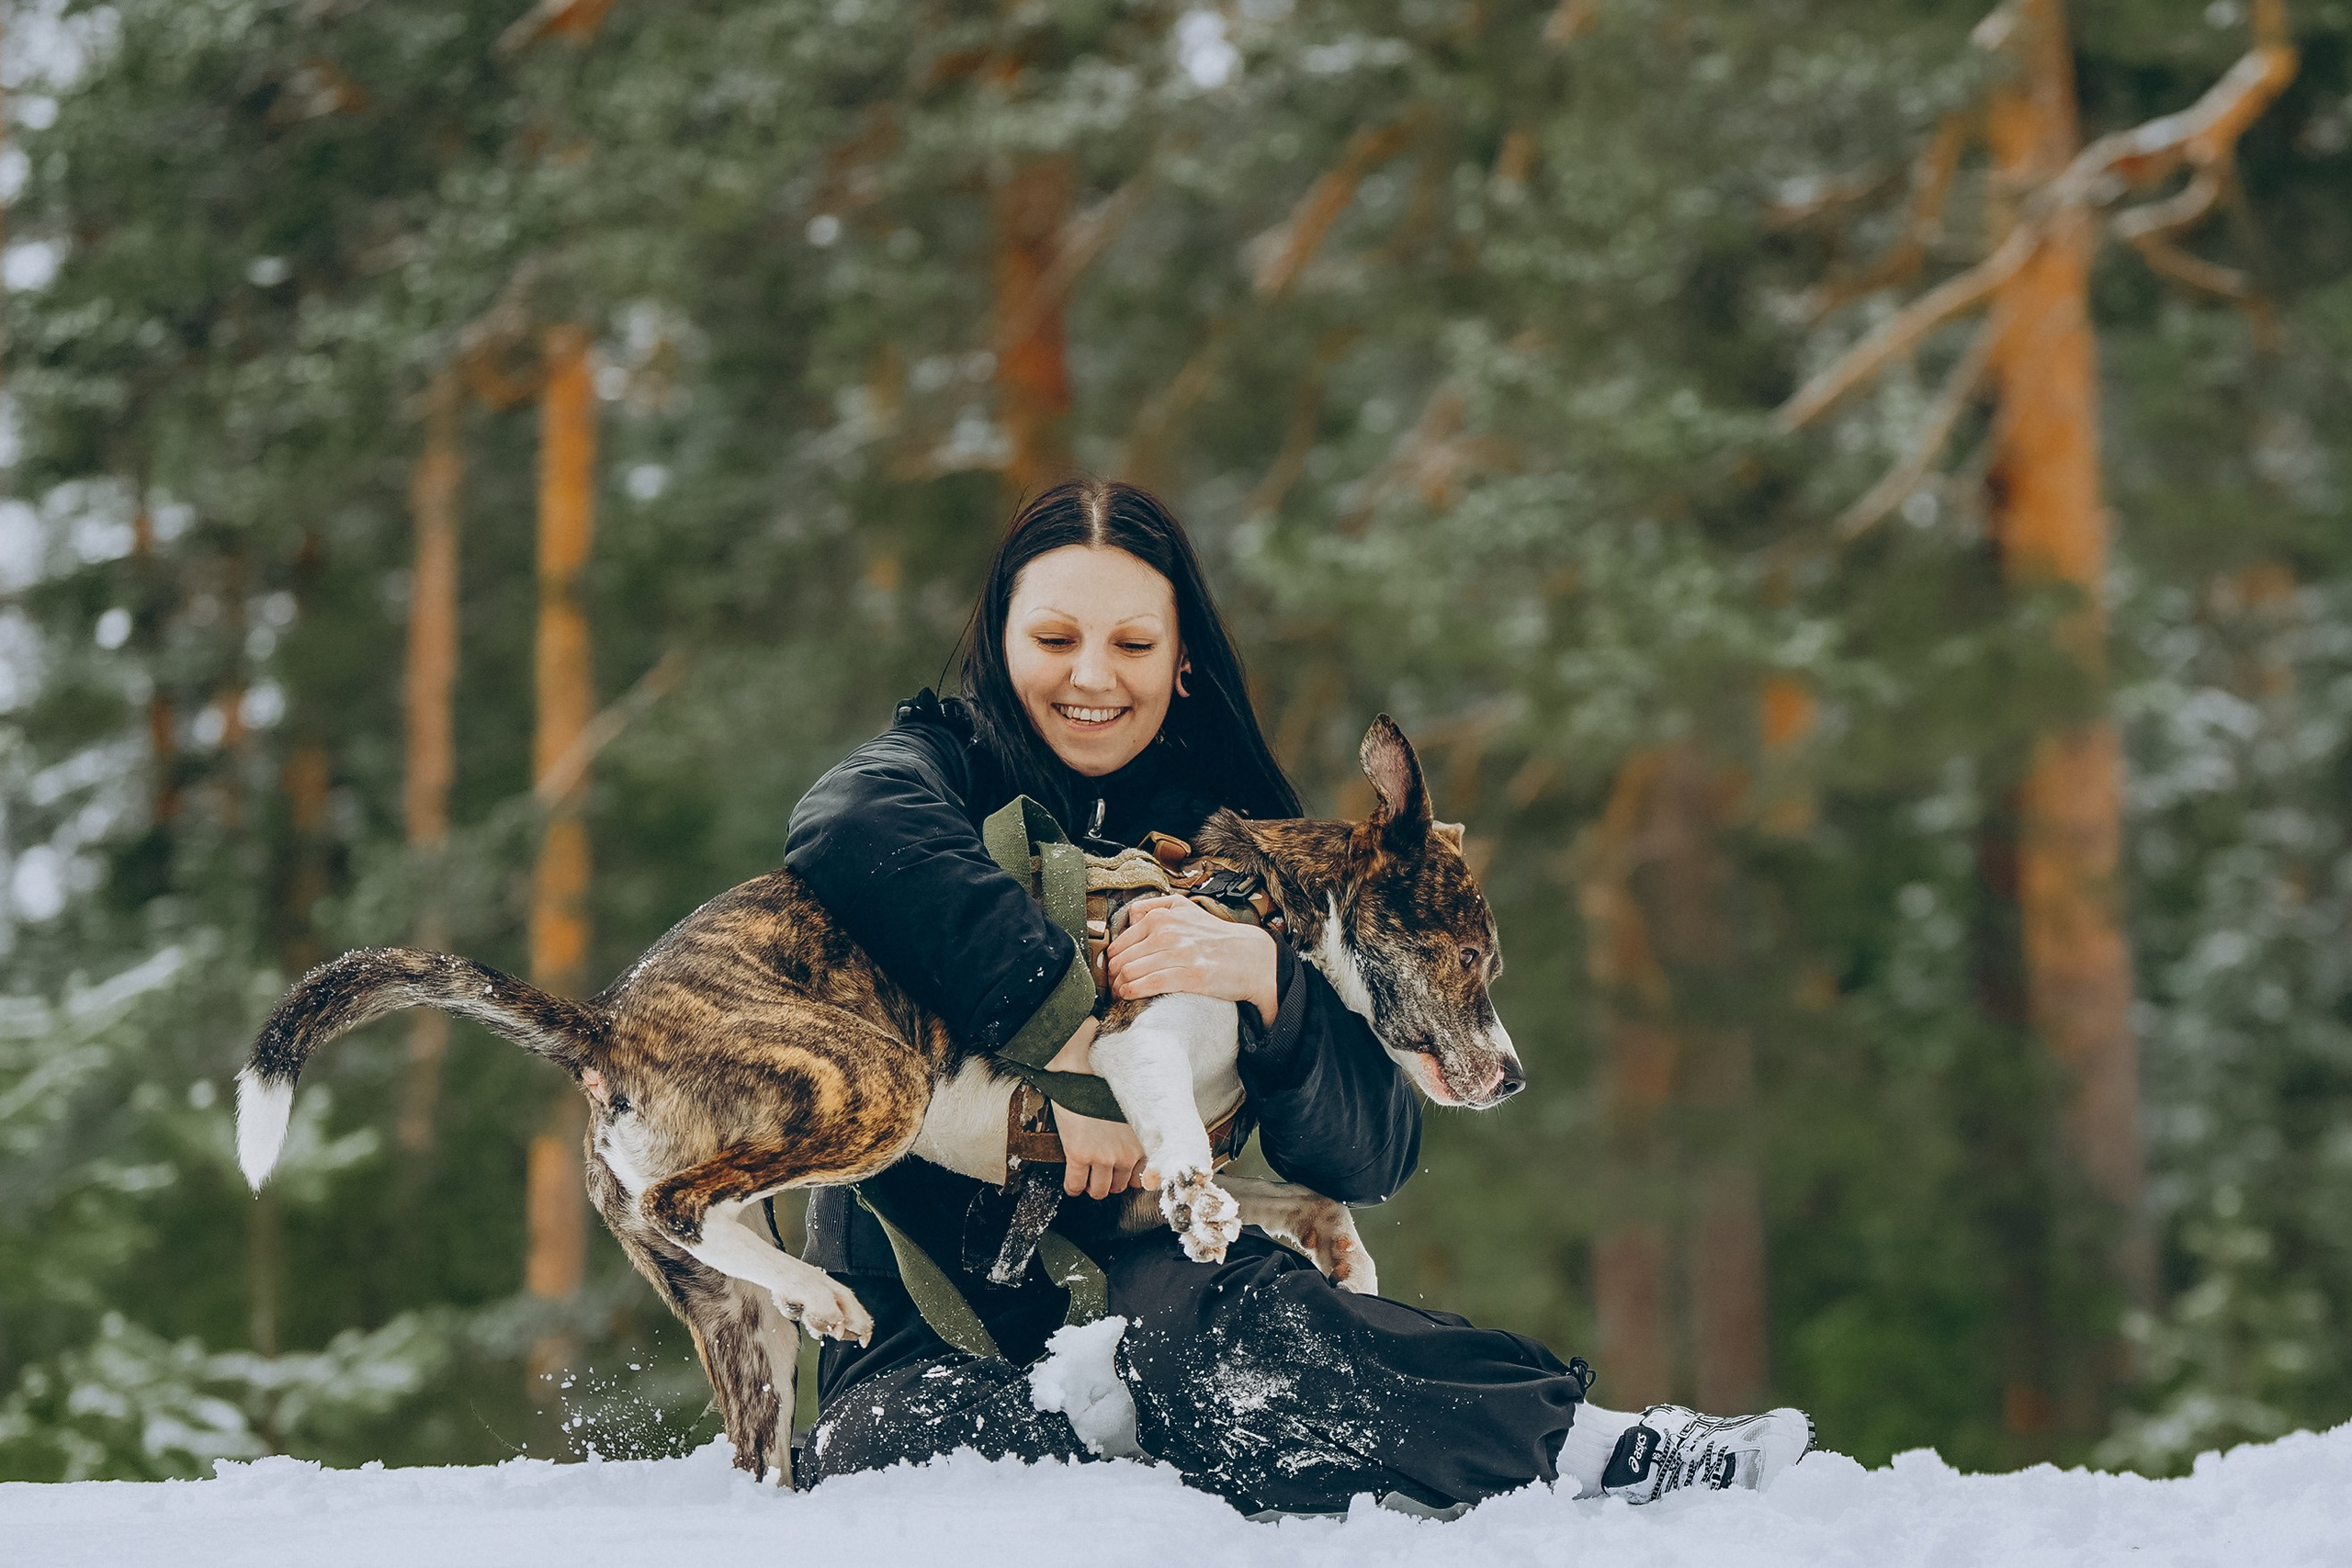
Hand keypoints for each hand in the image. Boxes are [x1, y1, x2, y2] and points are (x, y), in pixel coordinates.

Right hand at [1045, 1017, 1147, 1198]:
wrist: (1085, 1068)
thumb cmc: (1112, 1081)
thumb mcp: (1137, 1109)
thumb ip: (1140, 1130)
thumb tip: (1139, 1141)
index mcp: (1144, 1142)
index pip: (1142, 1178)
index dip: (1129, 1176)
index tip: (1122, 1172)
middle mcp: (1127, 1154)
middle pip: (1120, 1186)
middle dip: (1111, 1181)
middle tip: (1102, 1173)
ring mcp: (1102, 1156)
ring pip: (1099, 1190)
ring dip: (1093, 1187)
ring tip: (1087, 1179)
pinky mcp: (1078, 1154)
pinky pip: (1075, 1185)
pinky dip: (1073, 1188)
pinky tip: (1072, 1184)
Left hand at [1104, 896, 1280, 1021]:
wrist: (1250, 956)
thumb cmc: (1216, 936)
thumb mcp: (1186, 908)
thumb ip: (1156, 907)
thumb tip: (1129, 917)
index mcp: (1163, 915)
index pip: (1121, 940)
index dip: (1112, 959)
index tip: (1113, 970)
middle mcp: (1168, 931)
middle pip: (1122, 958)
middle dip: (1113, 975)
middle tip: (1113, 985)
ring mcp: (1179, 953)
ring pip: (1131, 971)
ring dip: (1119, 986)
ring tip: (1120, 993)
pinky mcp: (1190, 975)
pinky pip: (1149, 984)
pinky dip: (1132, 992)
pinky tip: (1128, 996)